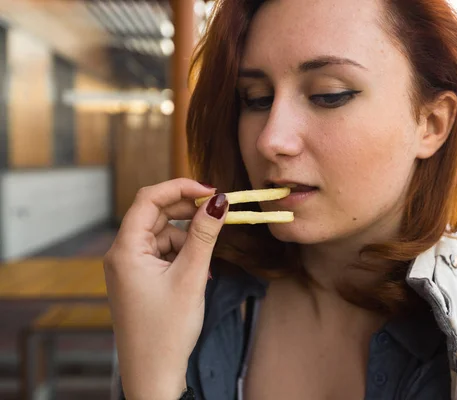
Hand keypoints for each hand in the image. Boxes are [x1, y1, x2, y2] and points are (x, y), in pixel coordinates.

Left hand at [104, 178, 227, 399]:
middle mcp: (122, 254)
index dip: (180, 188)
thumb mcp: (191, 277)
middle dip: (188, 213)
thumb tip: (219, 201)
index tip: (211, 190)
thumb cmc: (167, 330)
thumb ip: (204, 235)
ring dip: (188, 241)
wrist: (153, 375)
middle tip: (218, 214)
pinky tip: (198, 275)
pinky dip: (183, 257)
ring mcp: (129, 268)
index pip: (149, 199)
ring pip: (163, 235)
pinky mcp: (139, 280)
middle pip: (156, 215)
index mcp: (125, 249)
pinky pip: (163, 254)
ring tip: (206, 266)